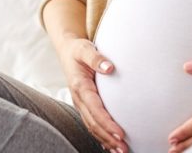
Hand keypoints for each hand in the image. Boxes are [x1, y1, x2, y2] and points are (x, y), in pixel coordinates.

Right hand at [57, 35, 128, 152]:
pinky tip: (110, 145)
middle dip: (108, 138)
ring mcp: (80, 104)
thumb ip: (96, 58)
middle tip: (124, 149)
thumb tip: (109, 68)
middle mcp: (79, 99)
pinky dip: (100, 136)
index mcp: (80, 87)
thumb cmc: (78, 50)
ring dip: (105, 141)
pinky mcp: (84, 106)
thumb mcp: (85, 49)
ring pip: (92, 127)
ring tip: (120, 151)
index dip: (107, 123)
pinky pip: (91, 124)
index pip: (95, 110)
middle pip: (93, 124)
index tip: (120, 133)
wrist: (67, 51)